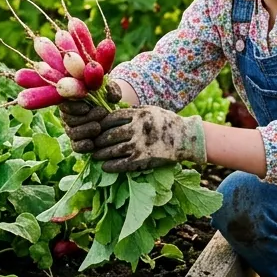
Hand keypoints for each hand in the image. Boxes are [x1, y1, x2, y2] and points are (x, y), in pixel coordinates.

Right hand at [59, 82, 122, 150]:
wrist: (114, 113)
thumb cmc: (108, 97)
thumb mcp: (111, 90)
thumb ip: (112, 90)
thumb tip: (112, 97)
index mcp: (71, 100)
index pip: (64, 104)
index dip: (73, 107)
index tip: (87, 108)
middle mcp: (68, 116)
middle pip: (68, 119)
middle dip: (85, 118)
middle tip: (101, 113)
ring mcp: (72, 130)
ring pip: (72, 133)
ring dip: (85, 130)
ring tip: (98, 127)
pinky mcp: (79, 143)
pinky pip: (76, 147)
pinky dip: (83, 146)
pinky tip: (92, 143)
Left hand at [86, 106, 206, 172]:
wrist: (186, 138)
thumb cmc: (167, 122)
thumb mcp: (150, 110)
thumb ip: (133, 111)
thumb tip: (114, 113)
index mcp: (138, 115)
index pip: (111, 118)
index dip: (100, 123)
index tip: (95, 127)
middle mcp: (137, 129)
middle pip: (109, 134)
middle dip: (97, 140)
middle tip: (91, 143)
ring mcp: (139, 145)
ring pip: (112, 150)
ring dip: (101, 154)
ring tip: (95, 155)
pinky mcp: (143, 160)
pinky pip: (122, 164)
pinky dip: (111, 166)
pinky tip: (105, 166)